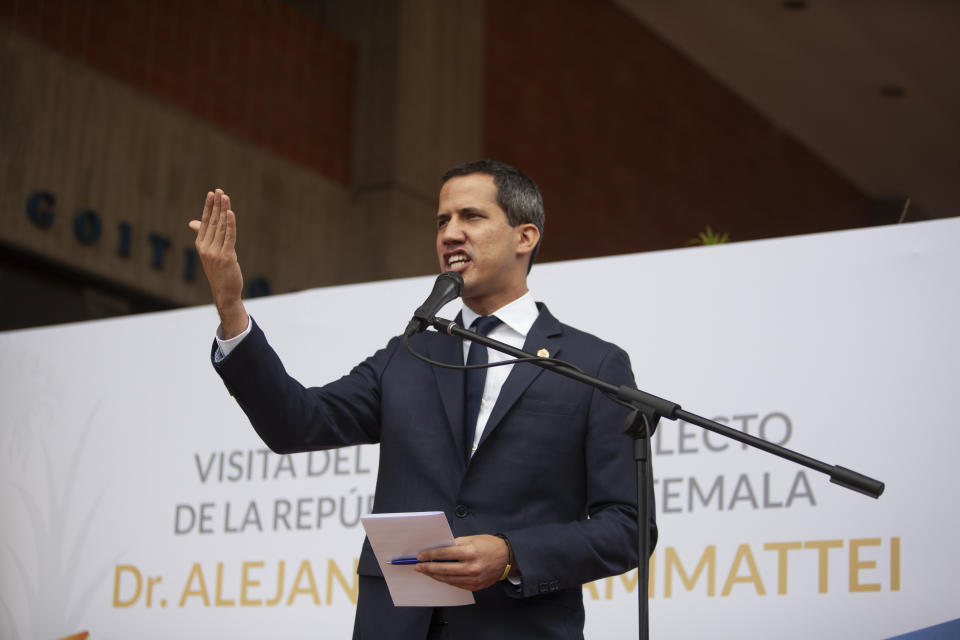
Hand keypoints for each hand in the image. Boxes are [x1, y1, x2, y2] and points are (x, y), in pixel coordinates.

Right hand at [188, 189, 247, 337]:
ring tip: (225, 197)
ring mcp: (215, 252)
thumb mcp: (209, 253)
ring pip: (220, 227)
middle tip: (219, 190)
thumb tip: (193, 222)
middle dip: (216, 205)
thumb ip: (204, 236)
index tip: (212, 193)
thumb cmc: (218, 271)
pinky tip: (230, 213)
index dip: (209, 207)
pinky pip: (229, 237)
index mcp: (201, 245)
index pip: (205, 221)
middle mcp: (206, 247)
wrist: (224, 292)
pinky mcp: (226, 257)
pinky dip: (230, 224)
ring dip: (223, 210)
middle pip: (212, 221)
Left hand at [414, 535, 510, 591]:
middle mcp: (471, 567)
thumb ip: (455, 544)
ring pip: (448, 579)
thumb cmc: (489, 545)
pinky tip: (440, 576)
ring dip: (435, 575)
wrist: (507, 557)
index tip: (420, 556)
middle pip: (443, 569)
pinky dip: (446, 580)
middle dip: (428, 568)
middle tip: (418, 566)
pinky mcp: (475, 586)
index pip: (444, 554)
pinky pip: (456, 584)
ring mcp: (473, 578)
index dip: (430, 555)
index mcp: (470, 552)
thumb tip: (439, 549)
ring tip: (426, 572)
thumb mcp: (472, 539)